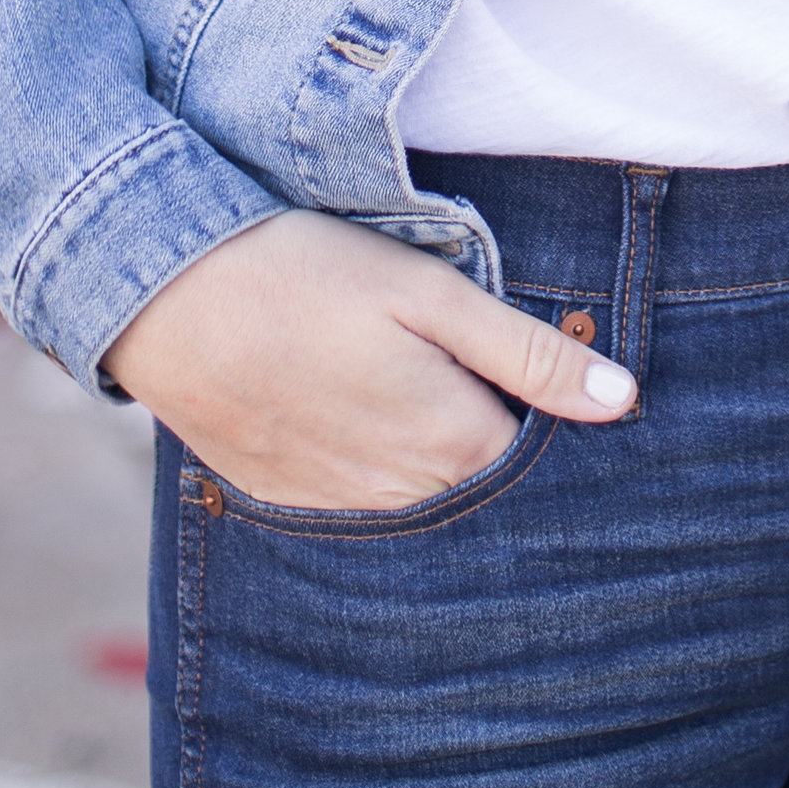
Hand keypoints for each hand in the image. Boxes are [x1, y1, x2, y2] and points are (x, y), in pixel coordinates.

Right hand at [103, 207, 636, 508]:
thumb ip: (527, 353)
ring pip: (423, 503)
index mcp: (451, 448)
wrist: (168, 296)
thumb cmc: (308, 276)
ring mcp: (339, 511)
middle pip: (483, 491)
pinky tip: (361, 418)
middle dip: (500, 449)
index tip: (558, 385)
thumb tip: (621, 399)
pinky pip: (360, 506)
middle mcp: (402, 501)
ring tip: (421, 394)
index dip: (556, 425)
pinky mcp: (287, 502)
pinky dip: (377, 474)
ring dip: (437, 464)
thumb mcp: (431, 295)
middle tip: (489, 384)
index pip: (540, 466)